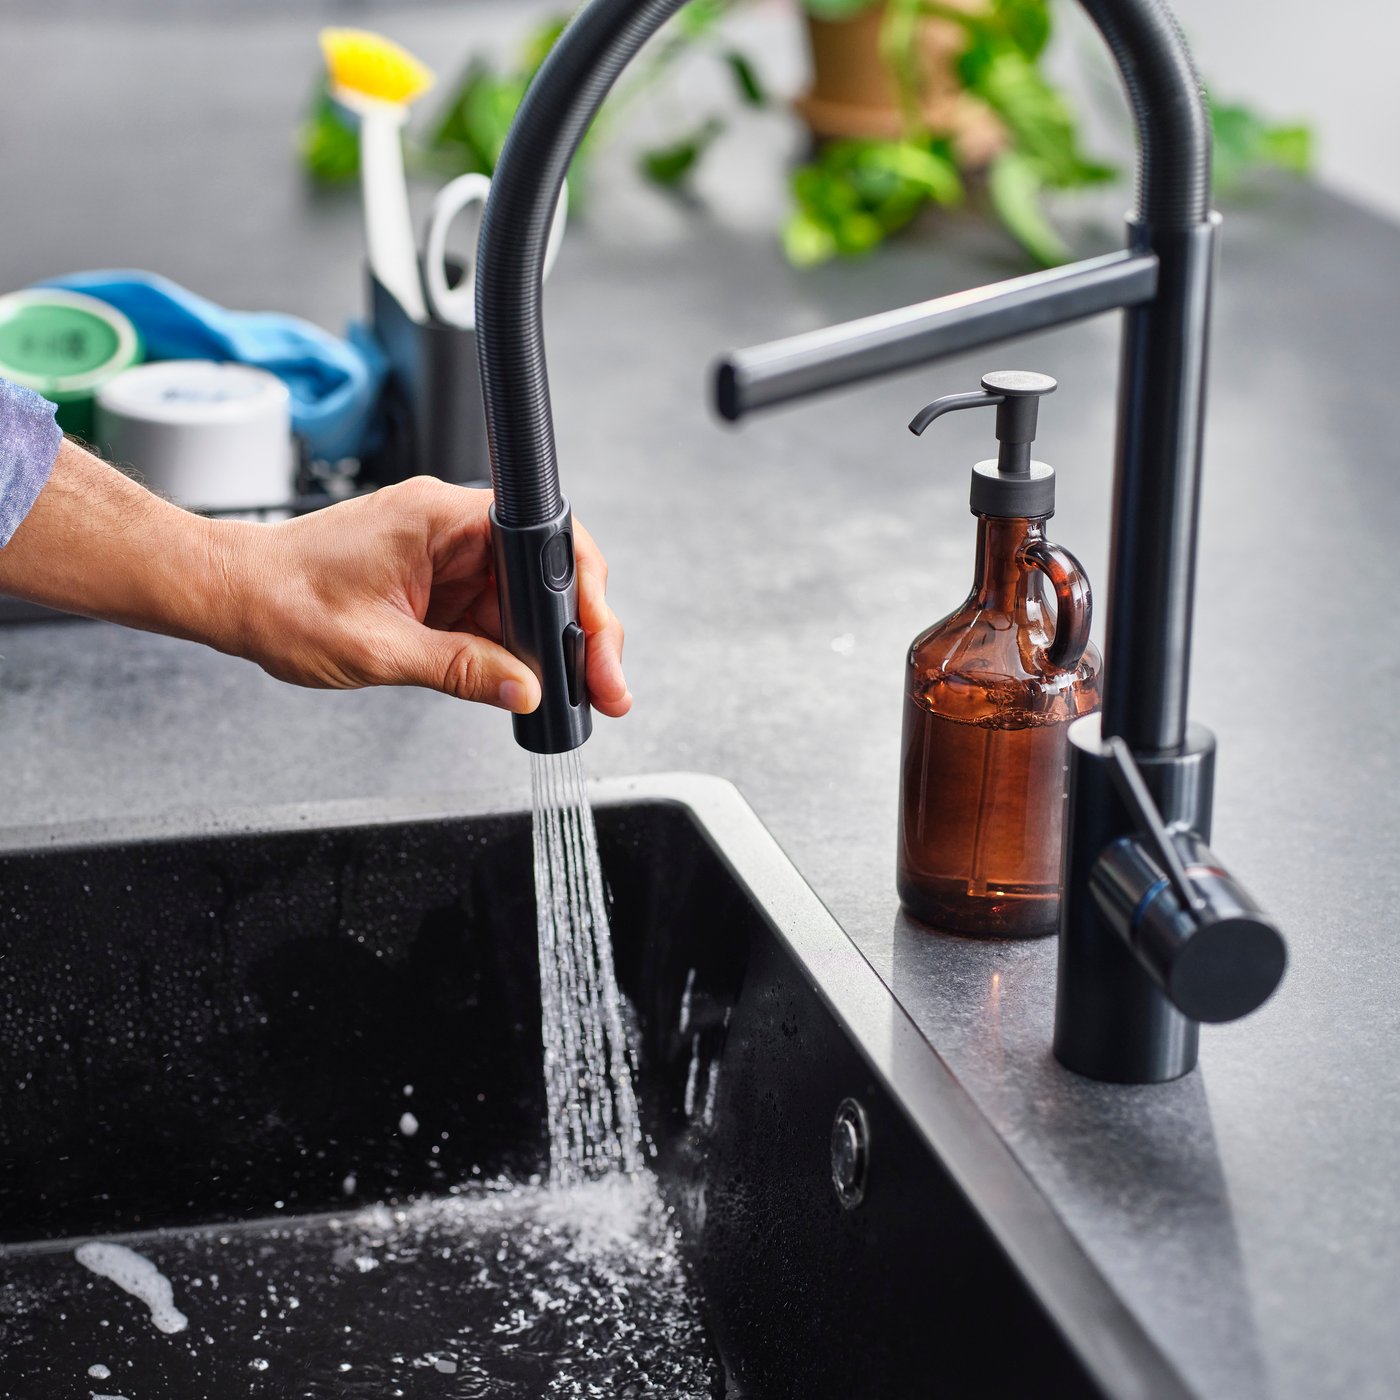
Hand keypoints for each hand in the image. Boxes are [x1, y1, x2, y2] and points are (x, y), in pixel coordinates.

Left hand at [215, 477, 630, 716]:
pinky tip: (522, 681)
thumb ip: (461, 669)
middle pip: (545, 573)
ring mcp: (447, 555)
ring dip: (546, 646)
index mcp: (442, 518)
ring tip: (570, 694)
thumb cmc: (282, 601)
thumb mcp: (378, 649)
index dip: (584, 596)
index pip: (543, 543)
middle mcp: (452, 527)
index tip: (599, 648)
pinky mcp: (438, 582)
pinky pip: (491, 613)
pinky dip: (510, 649)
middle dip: (580, 632)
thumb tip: (526, 690)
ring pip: (523, 599)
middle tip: (603, 688)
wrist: (231, 596)